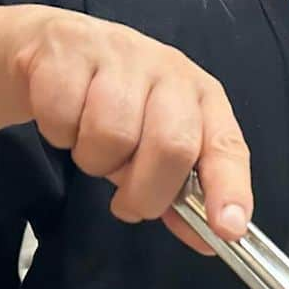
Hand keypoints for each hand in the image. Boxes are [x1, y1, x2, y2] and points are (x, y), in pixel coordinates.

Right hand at [11, 7, 251, 251]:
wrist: (58, 48)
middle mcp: (170, 73)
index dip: (230, 189)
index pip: (227, 147)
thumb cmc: (119, 106)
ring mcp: (121, 57)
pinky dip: (60, 134)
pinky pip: (63, 116)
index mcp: (203, 98)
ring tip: (94, 148)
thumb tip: (209, 240)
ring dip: (96, 161)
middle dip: (147, 192)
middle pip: (171, 146)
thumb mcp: (156, 145)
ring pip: (112, 135)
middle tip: (129, 203)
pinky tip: (67, 120)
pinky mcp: (69, 53)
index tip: (227, 228)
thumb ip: (182, 194)